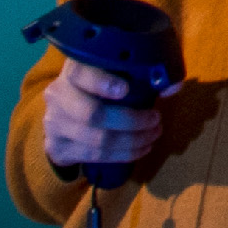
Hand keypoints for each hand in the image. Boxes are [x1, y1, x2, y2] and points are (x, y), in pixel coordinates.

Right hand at [40, 57, 161, 177]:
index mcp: (74, 71)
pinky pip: (94, 156)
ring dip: (132, 140)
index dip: (102, 82)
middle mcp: (58, 96)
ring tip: (153, 135)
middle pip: (92, 114)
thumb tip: (172, 86)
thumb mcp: (116, 74)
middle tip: (156, 119)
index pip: (81, 73)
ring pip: (96, 139)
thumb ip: (144, 75)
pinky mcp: (58, 147)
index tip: (125, 89)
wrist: (64, 116)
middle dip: (130, 121)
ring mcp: (54, 124)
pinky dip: (123, 154)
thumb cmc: (100, 87)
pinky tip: (142, 148)